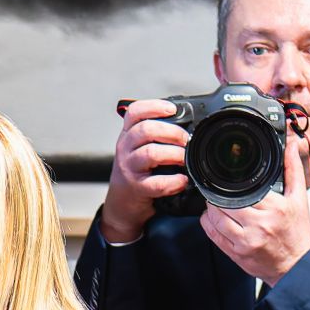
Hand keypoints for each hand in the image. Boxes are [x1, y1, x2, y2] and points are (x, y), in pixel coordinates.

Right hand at [99, 99, 190, 243]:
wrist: (122, 203)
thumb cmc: (136, 173)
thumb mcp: (138, 149)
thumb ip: (155, 136)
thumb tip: (188, 125)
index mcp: (127, 135)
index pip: (134, 112)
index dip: (154, 106)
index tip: (172, 109)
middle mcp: (125, 149)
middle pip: (145, 130)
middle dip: (171, 132)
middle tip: (185, 139)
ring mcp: (129, 168)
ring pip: (150, 153)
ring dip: (173, 154)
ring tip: (184, 159)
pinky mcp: (136, 187)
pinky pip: (156, 183)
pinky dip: (173, 182)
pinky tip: (182, 181)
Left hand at [197, 129, 309, 284]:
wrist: (297, 265)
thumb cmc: (297, 233)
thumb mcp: (299, 199)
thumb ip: (293, 169)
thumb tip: (292, 145)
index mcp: (275, 209)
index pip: (246, 190)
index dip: (232, 184)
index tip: (227, 180)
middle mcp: (260, 225)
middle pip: (226, 204)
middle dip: (217, 197)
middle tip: (216, 192)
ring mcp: (246, 241)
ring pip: (216, 219)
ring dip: (210, 209)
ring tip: (213, 204)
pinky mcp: (237, 254)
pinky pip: (214, 236)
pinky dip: (208, 225)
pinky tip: (211, 219)